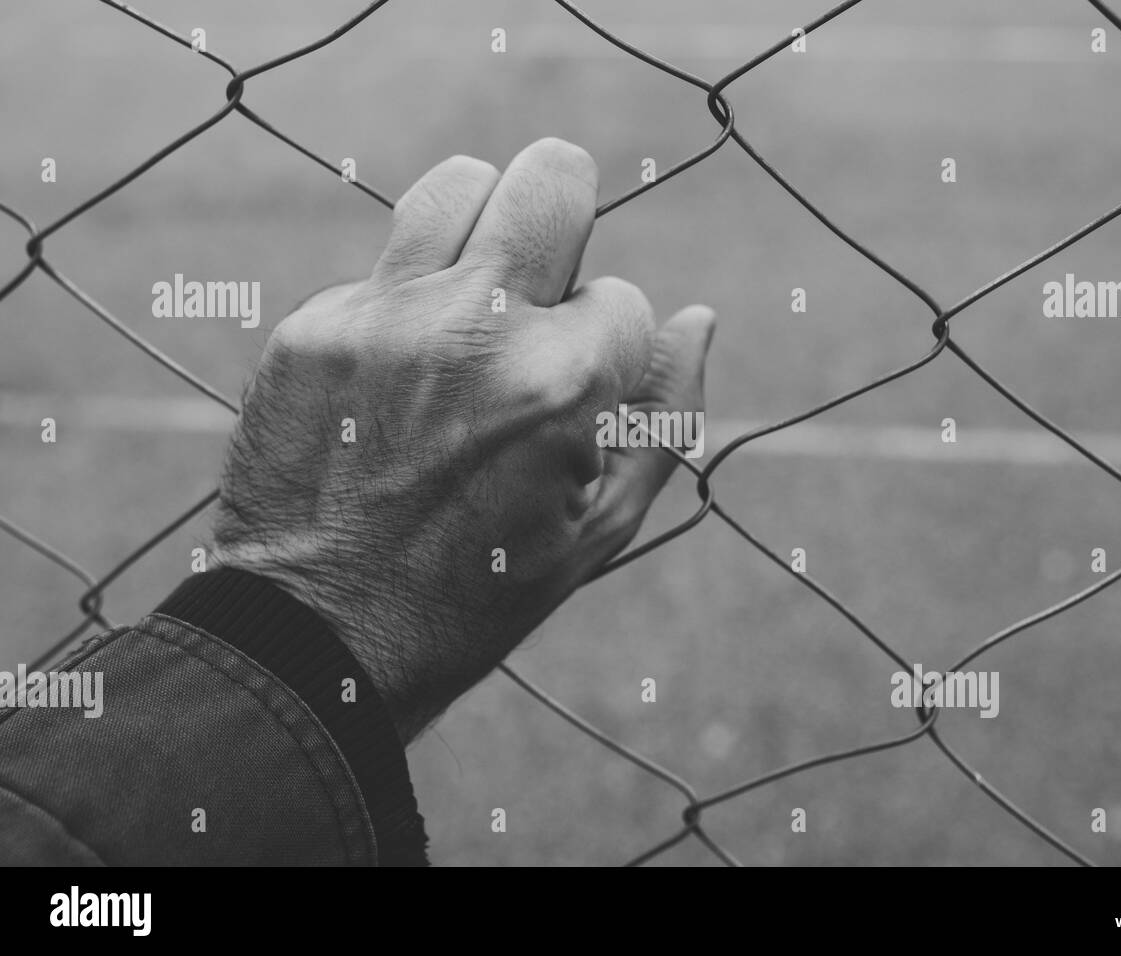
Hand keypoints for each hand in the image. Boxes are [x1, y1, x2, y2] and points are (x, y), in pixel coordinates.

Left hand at [209, 138, 714, 741]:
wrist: (321, 636)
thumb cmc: (481, 592)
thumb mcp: (601, 529)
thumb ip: (666, 414)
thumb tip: (700, 317)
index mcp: (562, 383)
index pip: (624, 296)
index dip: (613, 344)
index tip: (580, 392)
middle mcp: (475, 328)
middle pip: (551, 177)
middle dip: (570, 213)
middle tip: (551, 269)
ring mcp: (385, 318)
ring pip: (458, 183)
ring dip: (486, 226)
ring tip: (480, 289)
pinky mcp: (314, 326)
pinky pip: (384, 265)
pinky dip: (410, 299)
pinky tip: (402, 369)